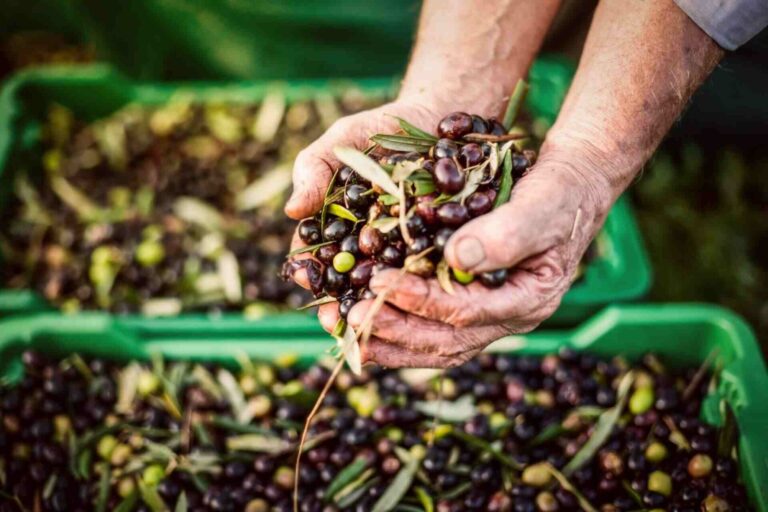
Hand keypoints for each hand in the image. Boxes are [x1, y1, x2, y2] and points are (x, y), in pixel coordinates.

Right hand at [283, 100, 441, 314]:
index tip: (303, 276)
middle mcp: (370, 247)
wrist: (438, 118)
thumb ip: (315, 169)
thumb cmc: (382, 129)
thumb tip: (292, 209)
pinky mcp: (441, 248)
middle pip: (351, 281)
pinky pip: (431, 270)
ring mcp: (406, 251)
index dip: (308, 268)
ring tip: (376, 314)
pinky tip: (422, 295)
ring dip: (381, 302)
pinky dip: (426, 283)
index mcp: (339, 228)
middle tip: (336, 317)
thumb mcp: (344, 141)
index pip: (317, 255)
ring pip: (390, 282)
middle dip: (342, 300)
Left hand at [345, 144, 615, 367]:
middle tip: (350, 317)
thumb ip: (507, 232)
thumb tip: (456, 258)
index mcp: (528, 300)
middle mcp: (508, 317)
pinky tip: (365, 321)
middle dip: (395, 330)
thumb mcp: (542, 204)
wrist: (570, 187)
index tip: (380, 281)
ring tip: (345, 329)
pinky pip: (433, 328)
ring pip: (436, 344)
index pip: (467, 313)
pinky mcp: (473, 303)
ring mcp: (491, 315)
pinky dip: (398, 327)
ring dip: (390, 340)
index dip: (420, 300)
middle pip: (446, 341)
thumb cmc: (561, 192)